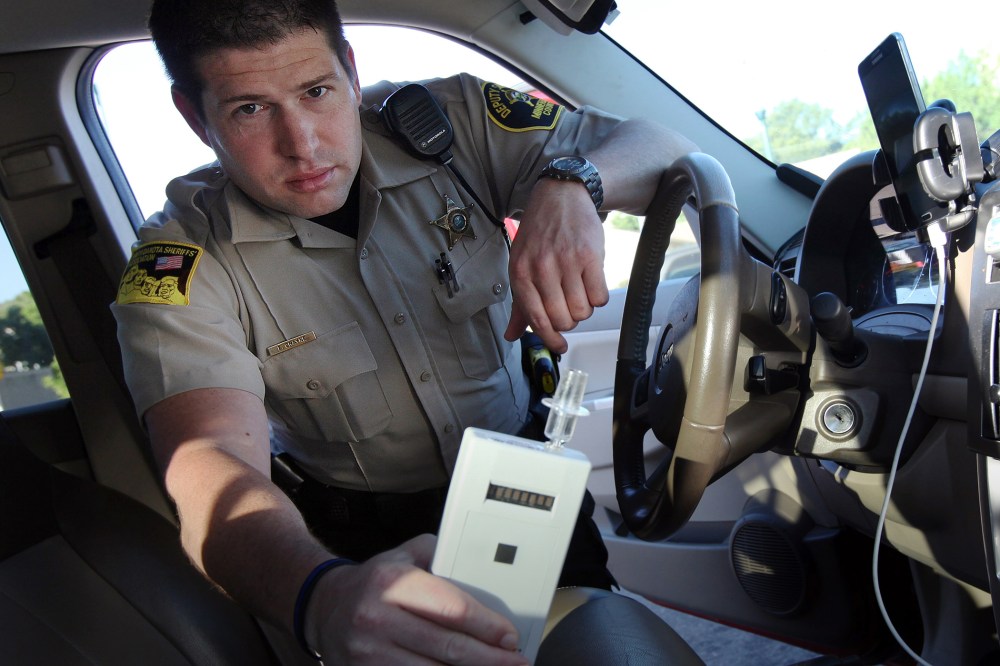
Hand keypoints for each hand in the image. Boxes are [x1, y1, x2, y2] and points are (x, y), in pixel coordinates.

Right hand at [307, 534, 527, 664]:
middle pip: (447, 647)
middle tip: (516, 662)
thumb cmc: (375, 581)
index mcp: (392, 582)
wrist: (323, 607)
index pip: (451, 608)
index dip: (486, 626)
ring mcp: (368, 654)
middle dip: (489, 658)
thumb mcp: (404, 555)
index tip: (510, 636)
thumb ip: (441, 555)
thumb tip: (483, 572)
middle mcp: (377, 619)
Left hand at [504, 178, 608, 353]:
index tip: (560, 346)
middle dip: (569, 320)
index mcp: (521, 274)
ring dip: (584, 308)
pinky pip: (600, 296)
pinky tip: (592, 284)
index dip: (550, 338)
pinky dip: (598, 297)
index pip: (536, 320)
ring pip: (582, 311)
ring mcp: (567, 262)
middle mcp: (541, 269)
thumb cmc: (540, 233)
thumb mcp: (521, 265)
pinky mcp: (590, 256)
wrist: (561, 196)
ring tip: (580, 291)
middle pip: (563, 319)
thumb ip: (520, 304)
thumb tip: (512, 335)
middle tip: (569, 306)